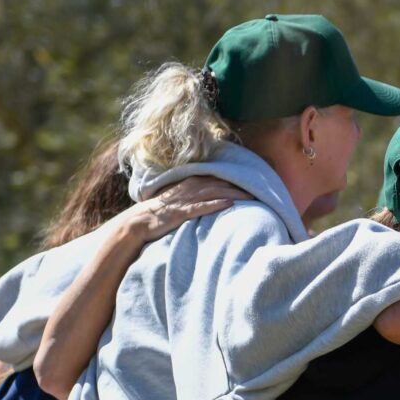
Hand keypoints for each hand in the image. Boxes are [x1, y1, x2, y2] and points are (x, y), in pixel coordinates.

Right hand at [114, 180, 244, 245]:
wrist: (138, 222)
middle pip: (220, 183)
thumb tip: (214, 199)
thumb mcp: (179, 200)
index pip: (217, 177)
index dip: (235, 178)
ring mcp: (185, 199)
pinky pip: (201, 206)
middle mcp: (189, 188)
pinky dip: (215, 204)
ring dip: (233, 193)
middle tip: (261, 187)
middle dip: (240, 185)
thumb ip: (195, 197)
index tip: (254, 179)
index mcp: (190, 183)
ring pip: (214, 192)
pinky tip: (229, 203)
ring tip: (252, 196)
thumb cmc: (160, 213)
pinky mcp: (181, 212)